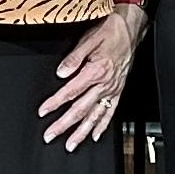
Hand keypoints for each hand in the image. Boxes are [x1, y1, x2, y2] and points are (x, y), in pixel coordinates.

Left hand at [40, 8, 141, 150]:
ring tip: (71, 144)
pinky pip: (110, 112)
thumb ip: (73, 58)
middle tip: (51, 136)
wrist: (130, 29)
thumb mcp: (88, 40)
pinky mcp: (118, 90)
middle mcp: (104, 84)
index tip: (44, 112)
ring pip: (95, 116)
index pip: (70, 92)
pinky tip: (95, 135)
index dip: (55, 103)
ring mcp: (112, 89)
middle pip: (81, 110)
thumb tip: (61, 72)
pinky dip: (102, 125)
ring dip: (82, 132)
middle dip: (64, 125)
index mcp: (95, 71)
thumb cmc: (109, 31)